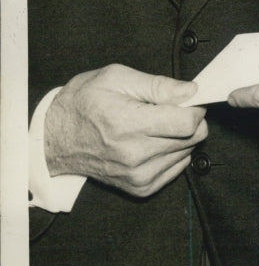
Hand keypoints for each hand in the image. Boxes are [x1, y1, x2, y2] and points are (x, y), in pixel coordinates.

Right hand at [44, 64, 207, 197]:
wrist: (56, 138)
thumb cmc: (84, 102)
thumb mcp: (116, 77)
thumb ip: (158, 85)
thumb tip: (191, 91)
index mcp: (128, 124)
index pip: (187, 124)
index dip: (194, 106)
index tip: (188, 99)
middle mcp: (134, 155)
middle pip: (192, 138)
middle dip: (189, 119)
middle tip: (169, 108)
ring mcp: (137, 175)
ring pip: (188, 153)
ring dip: (180, 136)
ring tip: (155, 124)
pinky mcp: (140, 187)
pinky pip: (177, 168)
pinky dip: (173, 152)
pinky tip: (153, 140)